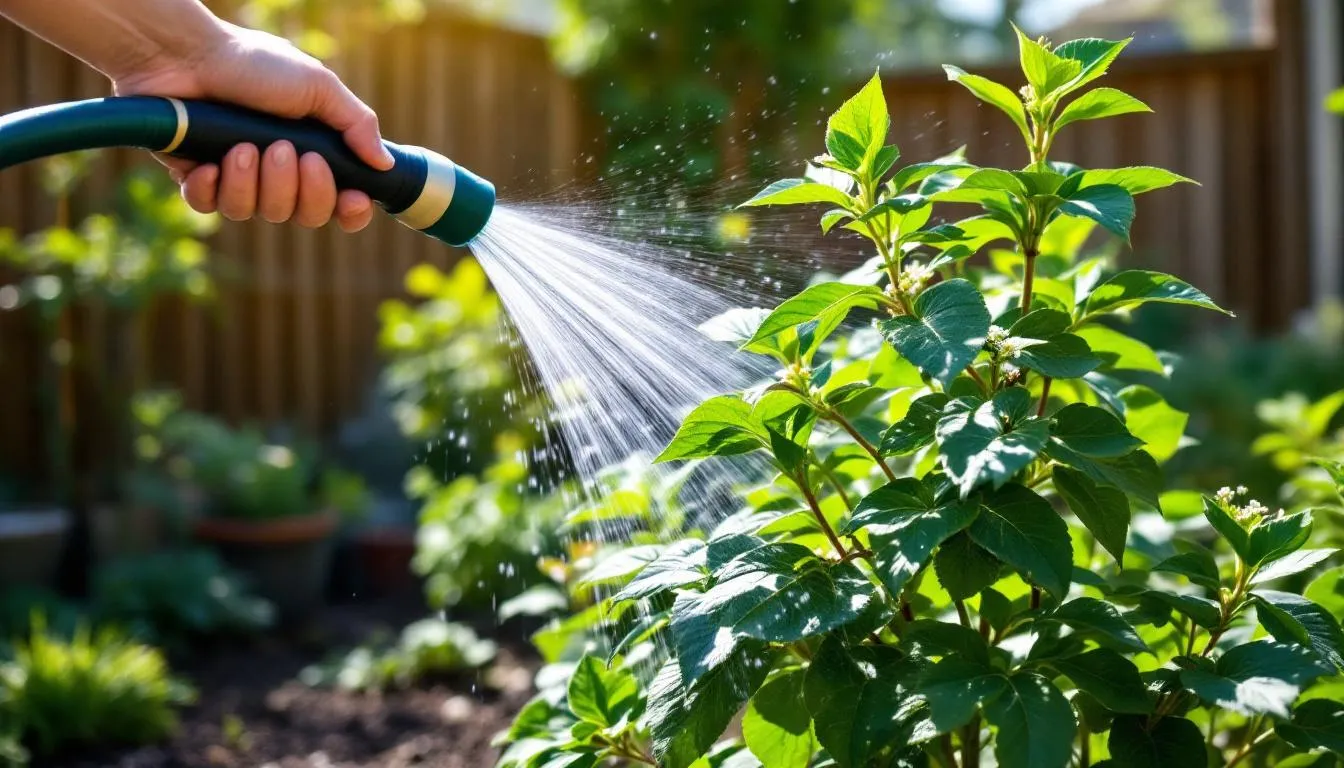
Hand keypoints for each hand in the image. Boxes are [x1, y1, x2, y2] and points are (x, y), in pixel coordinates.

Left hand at [113, 24, 390, 231]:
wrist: (184, 54)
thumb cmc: (252, 63)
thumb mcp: (317, 85)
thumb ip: (355, 124)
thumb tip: (385, 165)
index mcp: (312, 152)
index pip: (341, 203)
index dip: (350, 211)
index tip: (352, 199)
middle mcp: (279, 173)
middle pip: (305, 215)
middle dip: (298, 187)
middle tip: (283, 149)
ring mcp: (238, 180)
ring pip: (260, 214)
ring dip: (254, 181)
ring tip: (242, 146)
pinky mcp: (197, 181)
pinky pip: (212, 208)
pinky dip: (214, 187)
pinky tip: (209, 162)